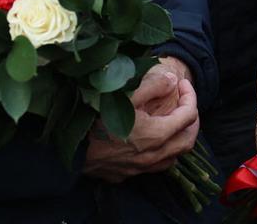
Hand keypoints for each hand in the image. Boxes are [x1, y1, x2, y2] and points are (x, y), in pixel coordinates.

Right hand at [83, 62, 199, 182]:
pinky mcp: (124, 174)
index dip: (190, 96)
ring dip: (178, 139)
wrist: (65, 149)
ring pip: (172, 157)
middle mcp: (152, 156)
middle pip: (187, 140)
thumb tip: (172, 80)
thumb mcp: (125, 94)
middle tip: (185, 103)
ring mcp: (139, 168)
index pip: (189, 115)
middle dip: (191, 120)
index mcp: (157, 135)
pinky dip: (160, 152)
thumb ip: (153, 85)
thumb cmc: (95, 118)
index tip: (181, 83)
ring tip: (172, 122)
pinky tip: (150, 140)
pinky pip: (153, 166)